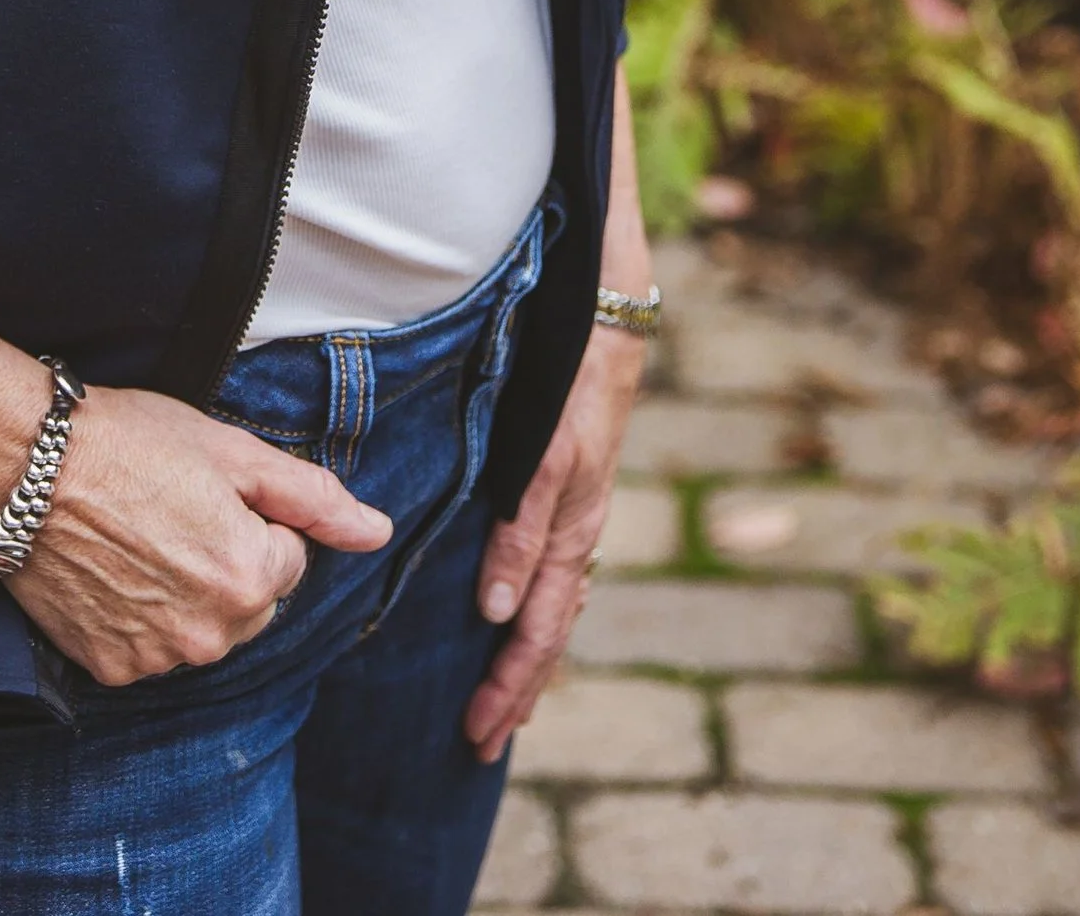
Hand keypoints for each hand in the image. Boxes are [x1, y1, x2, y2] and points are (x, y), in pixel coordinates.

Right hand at [13, 383, 391, 687]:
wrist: (25, 464)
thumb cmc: (128, 441)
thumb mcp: (231, 451)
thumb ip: (312, 498)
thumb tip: (377, 532)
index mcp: (250, 577)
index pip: (286, 557)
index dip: (249, 517)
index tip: (202, 489)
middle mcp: (210, 634)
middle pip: (248, 602)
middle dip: (224, 561)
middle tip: (170, 509)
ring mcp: (156, 657)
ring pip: (199, 628)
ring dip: (182, 593)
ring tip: (136, 536)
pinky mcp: (109, 667)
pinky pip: (149, 648)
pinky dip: (137, 616)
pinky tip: (110, 570)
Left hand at [463, 321, 646, 762]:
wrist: (603, 332)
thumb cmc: (569, 394)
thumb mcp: (545, 464)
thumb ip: (521, 534)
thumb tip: (494, 613)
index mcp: (570, 541)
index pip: (535, 638)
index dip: (506, 689)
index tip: (477, 734)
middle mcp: (576, 542)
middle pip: (546, 639)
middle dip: (515, 696)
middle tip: (481, 746)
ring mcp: (576, 523)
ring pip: (552, 614)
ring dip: (527, 666)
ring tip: (505, 708)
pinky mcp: (569, 501)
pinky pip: (555, 580)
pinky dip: (538, 619)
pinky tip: (523, 624)